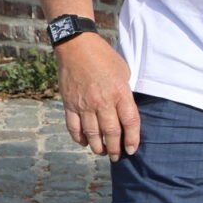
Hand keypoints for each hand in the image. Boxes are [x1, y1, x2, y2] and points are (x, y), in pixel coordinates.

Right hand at [57, 32, 139, 155]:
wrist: (76, 46)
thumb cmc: (104, 57)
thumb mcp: (124, 72)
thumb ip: (125, 93)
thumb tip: (126, 112)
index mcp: (120, 92)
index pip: (130, 122)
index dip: (132, 139)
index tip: (132, 149)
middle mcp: (102, 101)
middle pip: (111, 132)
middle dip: (116, 148)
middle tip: (117, 156)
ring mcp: (84, 104)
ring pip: (92, 134)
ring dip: (98, 147)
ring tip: (102, 152)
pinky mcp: (69, 104)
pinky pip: (74, 127)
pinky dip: (79, 138)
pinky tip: (85, 142)